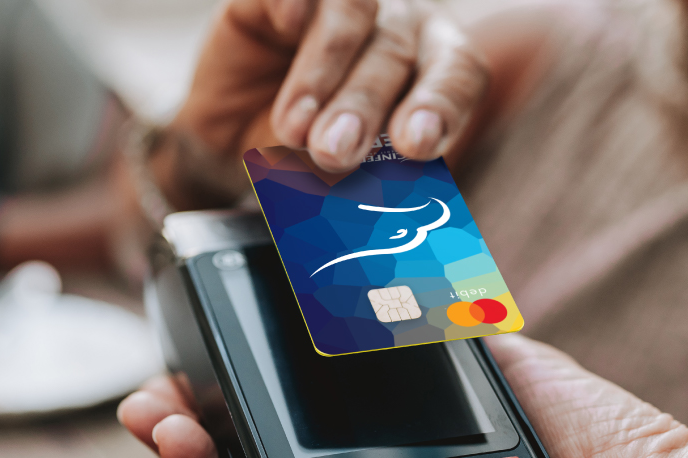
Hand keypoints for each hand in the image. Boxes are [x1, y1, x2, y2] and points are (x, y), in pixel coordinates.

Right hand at [158, 0, 487, 206]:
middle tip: (334, 154)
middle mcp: (396, 27)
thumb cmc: (303, 159)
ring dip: (322, 75)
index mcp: (429, 68)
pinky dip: (294, 6)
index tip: (417, 145)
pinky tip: (288, 29)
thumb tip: (385, 207)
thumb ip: (370, 181)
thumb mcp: (341, 178)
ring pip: (353, 13)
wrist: (229, 147)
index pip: (458, 72)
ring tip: (293, 129)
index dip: (443, 103)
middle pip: (397, 51)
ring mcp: (342, 4)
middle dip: (363, 107)